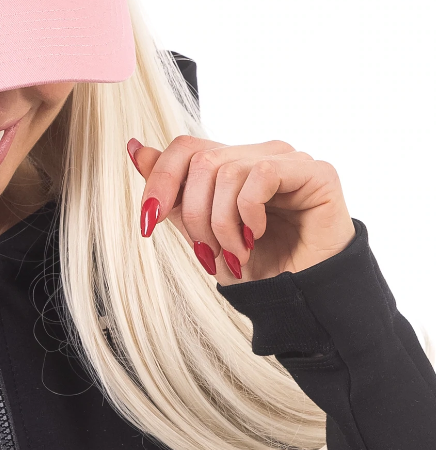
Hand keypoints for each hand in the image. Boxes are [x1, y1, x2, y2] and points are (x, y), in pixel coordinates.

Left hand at [127, 135, 355, 285]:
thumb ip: (171, 191)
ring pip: (228, 170)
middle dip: (194, 214)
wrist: (300, 301)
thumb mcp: (199, 230)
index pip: (184, 148)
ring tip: (236, 252)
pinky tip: (258, 235)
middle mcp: (258, 154)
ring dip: (223, 223)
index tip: (148, 221)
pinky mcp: (316, 172)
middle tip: (208, 251)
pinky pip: (263, 174)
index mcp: (231, 163)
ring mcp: (288, 160)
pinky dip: (250, 211)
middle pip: (201, 160)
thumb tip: (134, 148)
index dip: (160, 180)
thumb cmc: (256, 266)